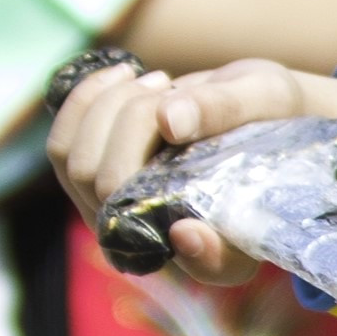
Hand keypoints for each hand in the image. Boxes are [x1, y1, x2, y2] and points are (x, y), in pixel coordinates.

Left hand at [50, 59, 336, 287]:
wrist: (255, 112)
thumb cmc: (272, 112)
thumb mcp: (269, 102)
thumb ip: (225, 113)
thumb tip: (170, 123)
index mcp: (223, 251)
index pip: (192, 258)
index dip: (186, 237)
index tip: (191, 210)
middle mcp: (164, 243)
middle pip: (107, 185)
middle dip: (131, 120)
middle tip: (171, 87)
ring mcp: (122, 215)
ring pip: (77, 163)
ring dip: (106, 105)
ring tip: (156, 81)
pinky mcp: (96, 183)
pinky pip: (64, 147)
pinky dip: (85, 101)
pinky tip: (122, 77)